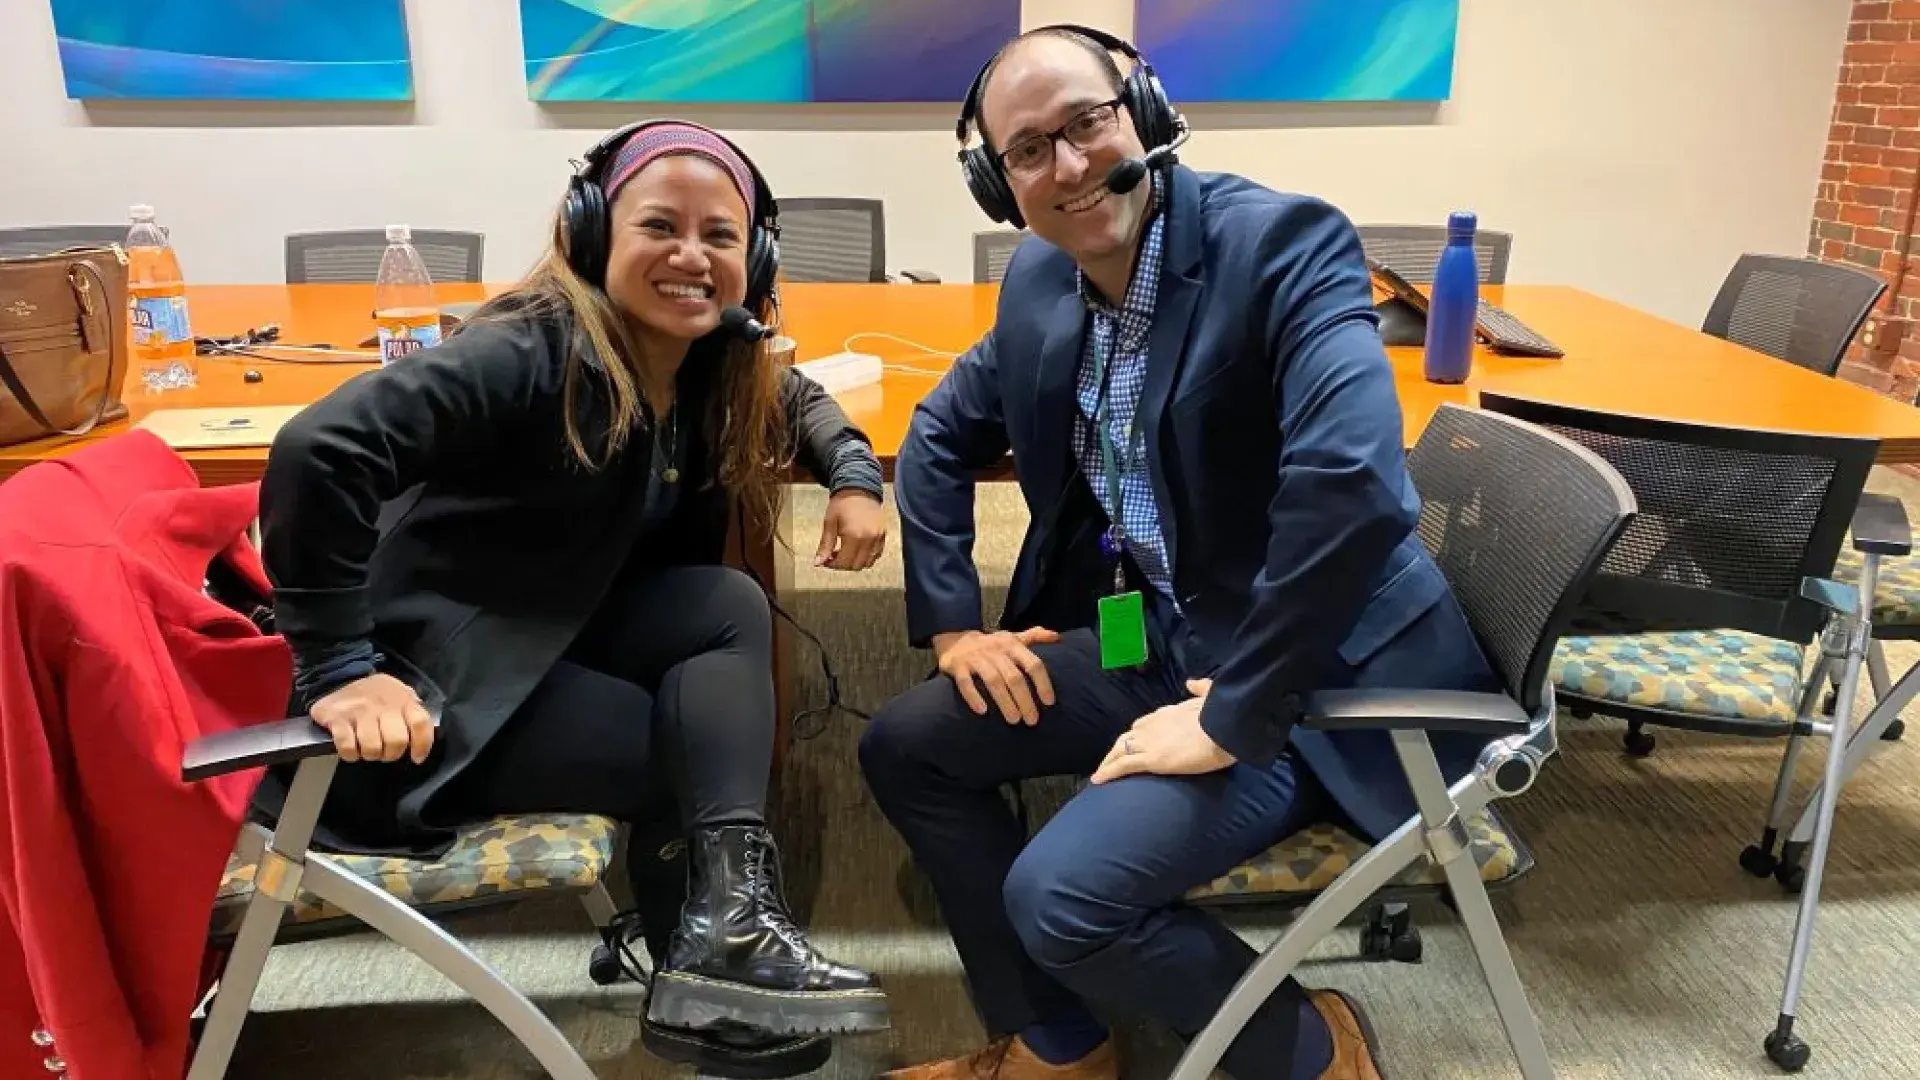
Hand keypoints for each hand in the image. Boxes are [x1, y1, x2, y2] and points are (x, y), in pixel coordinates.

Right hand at [309, 673, 435, 764]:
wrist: (341, 677)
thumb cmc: (377, 694)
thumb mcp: (400, 695)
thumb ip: (413, 712)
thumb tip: (423, 738)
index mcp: (403, 699)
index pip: (420, 723)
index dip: (422, 745)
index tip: (416, 758)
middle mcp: (383, 704)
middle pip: (397, 741)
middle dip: (391, 754)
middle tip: (385, 753)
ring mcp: (359, 710)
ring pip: (372, 748)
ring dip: (370, 755)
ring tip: (367, 749)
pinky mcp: (337, 717)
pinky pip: (348, 747)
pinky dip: (350, 754)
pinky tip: (351, 748)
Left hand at [815, 490, 886, 569]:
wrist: (859, 489)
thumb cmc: (842, 504)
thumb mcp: (829, 523)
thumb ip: (825, 545)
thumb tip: (817, 563)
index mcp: (854, 536)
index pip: (844, 562)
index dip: (833, 565)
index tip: (826, 560)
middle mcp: (869, 539)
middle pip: (856, 565)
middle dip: (843, 565)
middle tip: (834, 556)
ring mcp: (878, 538)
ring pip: (867, 563)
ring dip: (855, 562)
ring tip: (846, 552)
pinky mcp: (883, 536)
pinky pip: (876, 554)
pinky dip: (866, 557)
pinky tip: (857, 549)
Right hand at [932, 627, 1061, 724]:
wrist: (954, 639)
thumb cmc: (991, 645)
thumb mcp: (1012, 637)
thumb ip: (1034, 637)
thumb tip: (1058, 637)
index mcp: (1011, 645)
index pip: (1032, 664)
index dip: (1043, 683)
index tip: (1049, 702)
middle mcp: (995, 651)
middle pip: (1014, 677)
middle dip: (1025, 700)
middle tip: (1032, 720)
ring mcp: (975, 658)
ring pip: (993, 681)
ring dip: (1005, 702)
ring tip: (1014, 720)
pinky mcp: (957, 667)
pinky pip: (965, 683)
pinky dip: (973, 696)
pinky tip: (982, 711)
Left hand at [1091, 679, 1235, 783]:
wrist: (1223, 728)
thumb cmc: (1221, 714)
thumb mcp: (1211, 694)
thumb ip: (1200, 688)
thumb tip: (1191, 682)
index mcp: (1166, 713)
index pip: (1143, 724)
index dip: (1136, 734)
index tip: (1134, 742)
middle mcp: (1152, 725)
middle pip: (1127, 737)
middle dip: (1117, 748)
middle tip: (1111, 760)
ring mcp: (1149, 742)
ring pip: (1119, 751)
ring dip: (1108, 761)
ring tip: (1100, 772)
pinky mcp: (1151, 759)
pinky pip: (1122, 766)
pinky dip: (1108, 772)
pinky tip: (1098, 780)